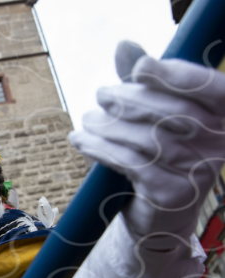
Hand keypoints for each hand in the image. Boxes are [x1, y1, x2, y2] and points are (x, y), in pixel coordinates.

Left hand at [69, 41, 224, 248]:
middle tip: (101, 95)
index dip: (175, 74)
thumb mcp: (154, 118)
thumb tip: (124, 47)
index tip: (139, 68)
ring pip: (146, 138)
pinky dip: (99, 148)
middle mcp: (219, 146)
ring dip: (108, 125)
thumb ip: (144, 84)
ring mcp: (197, 173)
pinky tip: (80, 140)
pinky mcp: (169, 194)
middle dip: (129, 99)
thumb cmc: (157, 157)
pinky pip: (129, 162)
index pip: (210, 89)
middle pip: (172, 112)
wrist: (157, 216)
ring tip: (88, 119)